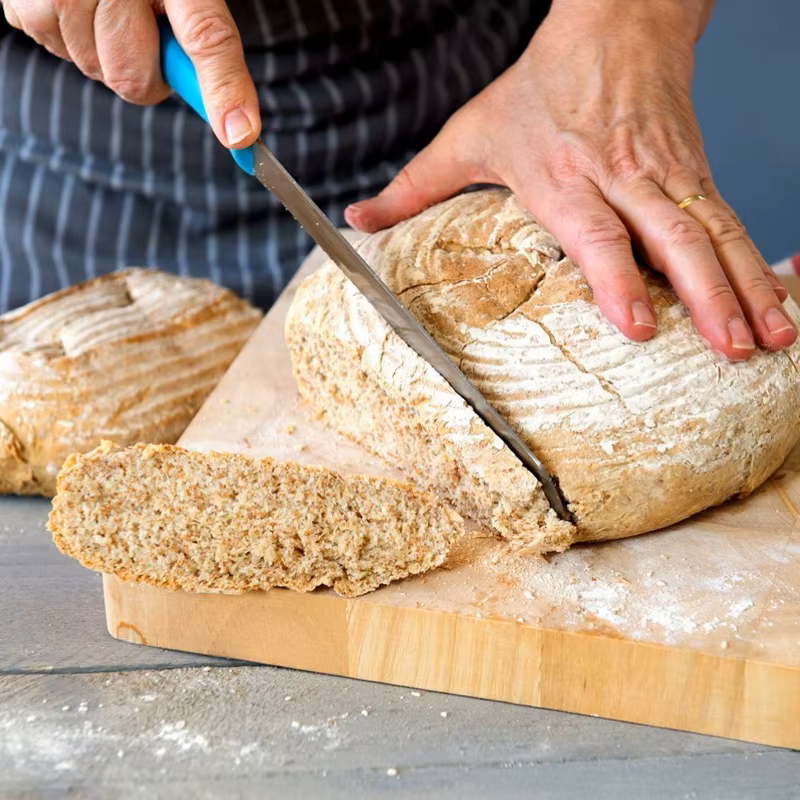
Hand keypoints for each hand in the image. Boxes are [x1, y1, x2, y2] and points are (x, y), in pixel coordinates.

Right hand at [2, 0, 259, 148]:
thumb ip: (206, 45)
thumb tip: (236, 127)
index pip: (206, 37)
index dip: (224, 91)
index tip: (241, 138)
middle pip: (134, 80)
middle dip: (144, 70)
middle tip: (142, 28)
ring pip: (96, 71)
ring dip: (105, 52)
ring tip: (107, 7)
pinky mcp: (22, 3)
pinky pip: (60, 53)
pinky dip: (71, 39)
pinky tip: (78, 7)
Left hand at [345, 0, 796, 360]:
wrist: (613, 24)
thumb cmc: (537, 90)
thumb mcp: (468, 135)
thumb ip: (413, 187)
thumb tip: (357, 222)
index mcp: (566, 176)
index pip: (598, 234)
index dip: (618, 278)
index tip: (637, 326)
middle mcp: (624, 179)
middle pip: (673, 239)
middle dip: (706, 297)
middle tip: (729, 350)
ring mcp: (668, 176)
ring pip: (715, 234)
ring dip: (746, 288)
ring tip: (770, 340)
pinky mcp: (696, 172)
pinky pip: (732, 222)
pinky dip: (759, 265)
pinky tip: (779, 303)